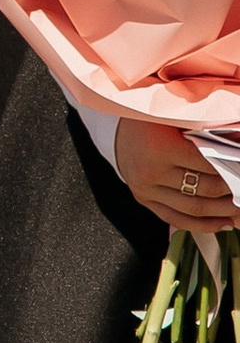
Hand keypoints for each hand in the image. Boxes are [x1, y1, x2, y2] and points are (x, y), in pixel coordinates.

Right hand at [117, 122, 239, 231]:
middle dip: (232, 191)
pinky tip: (223, 223)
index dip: (231, 167)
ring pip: (194, 209)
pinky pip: (177, 219)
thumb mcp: (175, 117)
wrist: (115, 126)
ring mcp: (145, 189)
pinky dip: (204, 225)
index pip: (208, 165)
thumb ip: (204, 132)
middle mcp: (150, 171)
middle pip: (204, 189)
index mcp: (159, 146)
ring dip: (223, 211)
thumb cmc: (150, 117)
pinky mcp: (143, 199)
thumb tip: (237, 146)